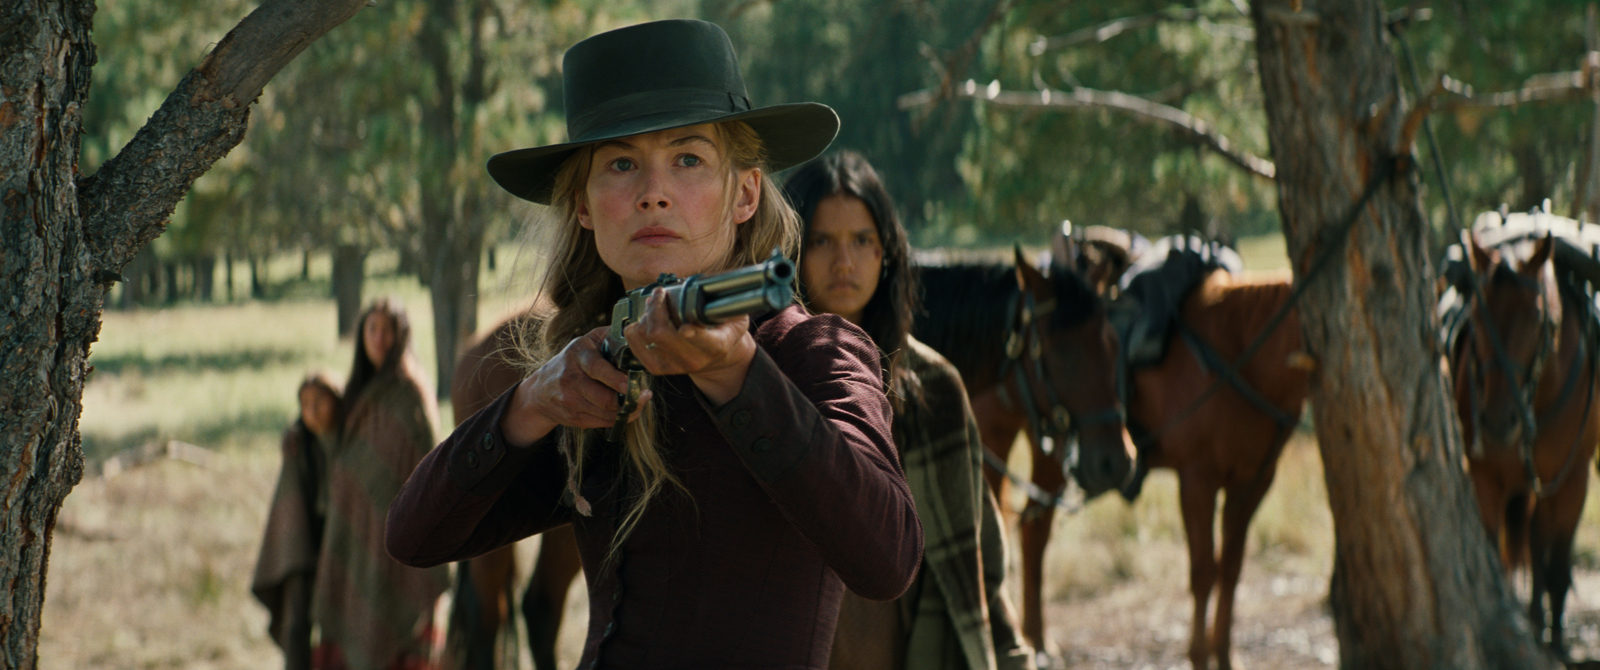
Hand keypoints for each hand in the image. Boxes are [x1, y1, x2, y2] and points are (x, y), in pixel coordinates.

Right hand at [499, 326, 653, 445]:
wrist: (541, 389)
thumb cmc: (574, 360)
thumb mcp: (586, 342)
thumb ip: (609, 337)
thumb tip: (635, 335)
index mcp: (577, 356)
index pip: (596, 368)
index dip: (616, 379)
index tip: (633, 384)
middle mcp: (570, 380)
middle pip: (603, 398)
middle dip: (626, 400)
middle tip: (644, 394)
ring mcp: (570, 401)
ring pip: (606, 413)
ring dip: (627, 410)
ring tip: (640, 401)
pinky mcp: (573, 418)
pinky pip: (603, 422)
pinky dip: (619, 418)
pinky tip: (628, 410)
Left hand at [623, 287, 756, 404]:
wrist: (717, 358)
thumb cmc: (723, 329)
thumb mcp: (735, 315)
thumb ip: (725, 303)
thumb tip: (706, 285)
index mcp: (717, 345)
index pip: (703, 341)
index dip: (692, 334)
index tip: (685, 326)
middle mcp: (694, 359)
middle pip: (661, 334)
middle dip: (655, 307)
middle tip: (659, 294)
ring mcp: (674, 366)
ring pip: (645, 336)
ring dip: (645, 316)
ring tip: (654, 307)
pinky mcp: (656, 368)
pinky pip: (634, 343)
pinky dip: (636, 327)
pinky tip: (646, 320)